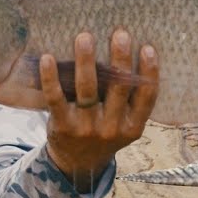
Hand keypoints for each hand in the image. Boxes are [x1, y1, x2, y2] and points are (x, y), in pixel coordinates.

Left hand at [41, 29, 157, 192]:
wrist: (77, 163)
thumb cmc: (105, 132)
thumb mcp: (126, 125)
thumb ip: (130, 100)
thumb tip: (133, 53)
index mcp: (133, 127)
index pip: (146, 97)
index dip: (150, 72)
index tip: (148, 47)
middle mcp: (112, 129)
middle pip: (118, 89)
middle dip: (120, 58)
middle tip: (120, 33)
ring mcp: (86, 128)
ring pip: (87, 89)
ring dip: (86, 61)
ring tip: (85, 37)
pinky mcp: (62, 126)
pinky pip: (55, 98)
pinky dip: (51, 78)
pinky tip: (48, 58)